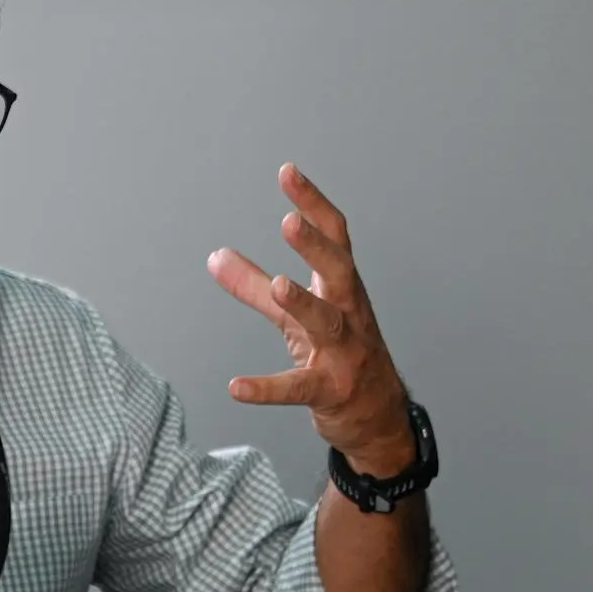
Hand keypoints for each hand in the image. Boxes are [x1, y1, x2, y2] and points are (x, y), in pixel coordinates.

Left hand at [206, 163, 410, 467]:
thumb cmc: (340, 355)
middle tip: (288, 221)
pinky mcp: (331, 391)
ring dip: (304, 302)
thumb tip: (214, 256)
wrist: (379, 419)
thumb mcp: (294, 316)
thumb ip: (253, 286)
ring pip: (327, 324)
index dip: (313, 204)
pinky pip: (299, 387)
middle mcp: (349, 314)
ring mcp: (344, 353)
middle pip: (339, 272)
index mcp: (341, 289)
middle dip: (316, 246)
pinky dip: (268, 388)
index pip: (334, 237)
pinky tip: (236, 387)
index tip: (287, 172)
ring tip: (278, 284)